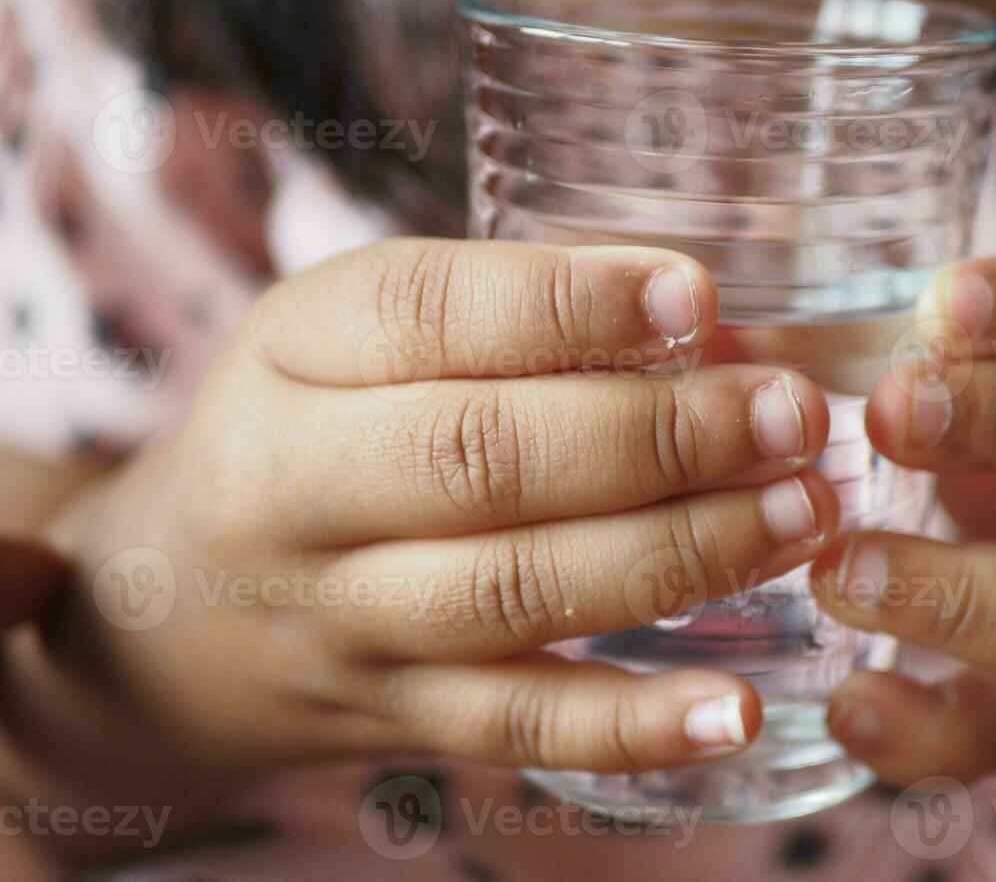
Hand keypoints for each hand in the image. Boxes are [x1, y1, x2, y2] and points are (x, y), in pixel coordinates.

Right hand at [9, 239, 837, 841]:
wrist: (170, 607)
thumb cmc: (308, 426)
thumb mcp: (353, 334)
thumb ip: (501, 313)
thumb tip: (705, 314)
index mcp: (296, 348)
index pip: (427, 313)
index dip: (569, 304)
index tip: (698, 294)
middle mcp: (302, 485)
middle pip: (483, 459)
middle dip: (659, 434)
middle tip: (791, 414)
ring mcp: (346, 616)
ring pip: (516, 591)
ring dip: (680, 554)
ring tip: (802, 513)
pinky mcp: (394, 715)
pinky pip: (517, 725)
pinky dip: (634, 725)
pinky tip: (739, 707)